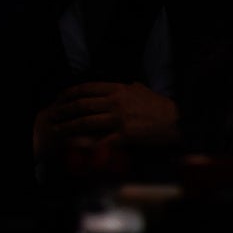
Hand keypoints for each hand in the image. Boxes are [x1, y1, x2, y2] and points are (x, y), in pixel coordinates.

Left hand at [32, 80, 178, 152]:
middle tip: (53, 115)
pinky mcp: (126, 135)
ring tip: (59, 131)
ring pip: (87, 122)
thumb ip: (128, 87)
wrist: (179, 120)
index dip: (70, 93)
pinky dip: (89, 144)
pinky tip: (79, 147)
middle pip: (82, 105)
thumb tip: (124, 85)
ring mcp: (120, 119)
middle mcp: (116, 102)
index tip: (60, 98)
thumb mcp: (142, 89)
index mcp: (119, 89)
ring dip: (70, 127)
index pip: (87, 88)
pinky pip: (103, 140)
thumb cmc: (162, 105)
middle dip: (64, 110)